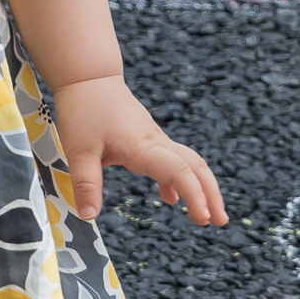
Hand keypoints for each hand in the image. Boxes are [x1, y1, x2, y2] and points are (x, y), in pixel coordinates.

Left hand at [49, 74, 226, 224]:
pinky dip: (178, 181)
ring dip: (202, 187)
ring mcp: (155, 139)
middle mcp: (156, 142)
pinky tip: (171, 200)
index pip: (179, 172)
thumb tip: (89, 216)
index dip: (195, 195)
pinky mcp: (148, 139)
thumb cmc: (84, 108)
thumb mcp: (78, 149)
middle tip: (220, 221)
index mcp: (143, 145)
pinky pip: (172, 160)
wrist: (88, 77)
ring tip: (207, 215)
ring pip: (190, 162)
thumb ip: (86, 184)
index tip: (203, 218)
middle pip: (196, 166)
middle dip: (211, 194)